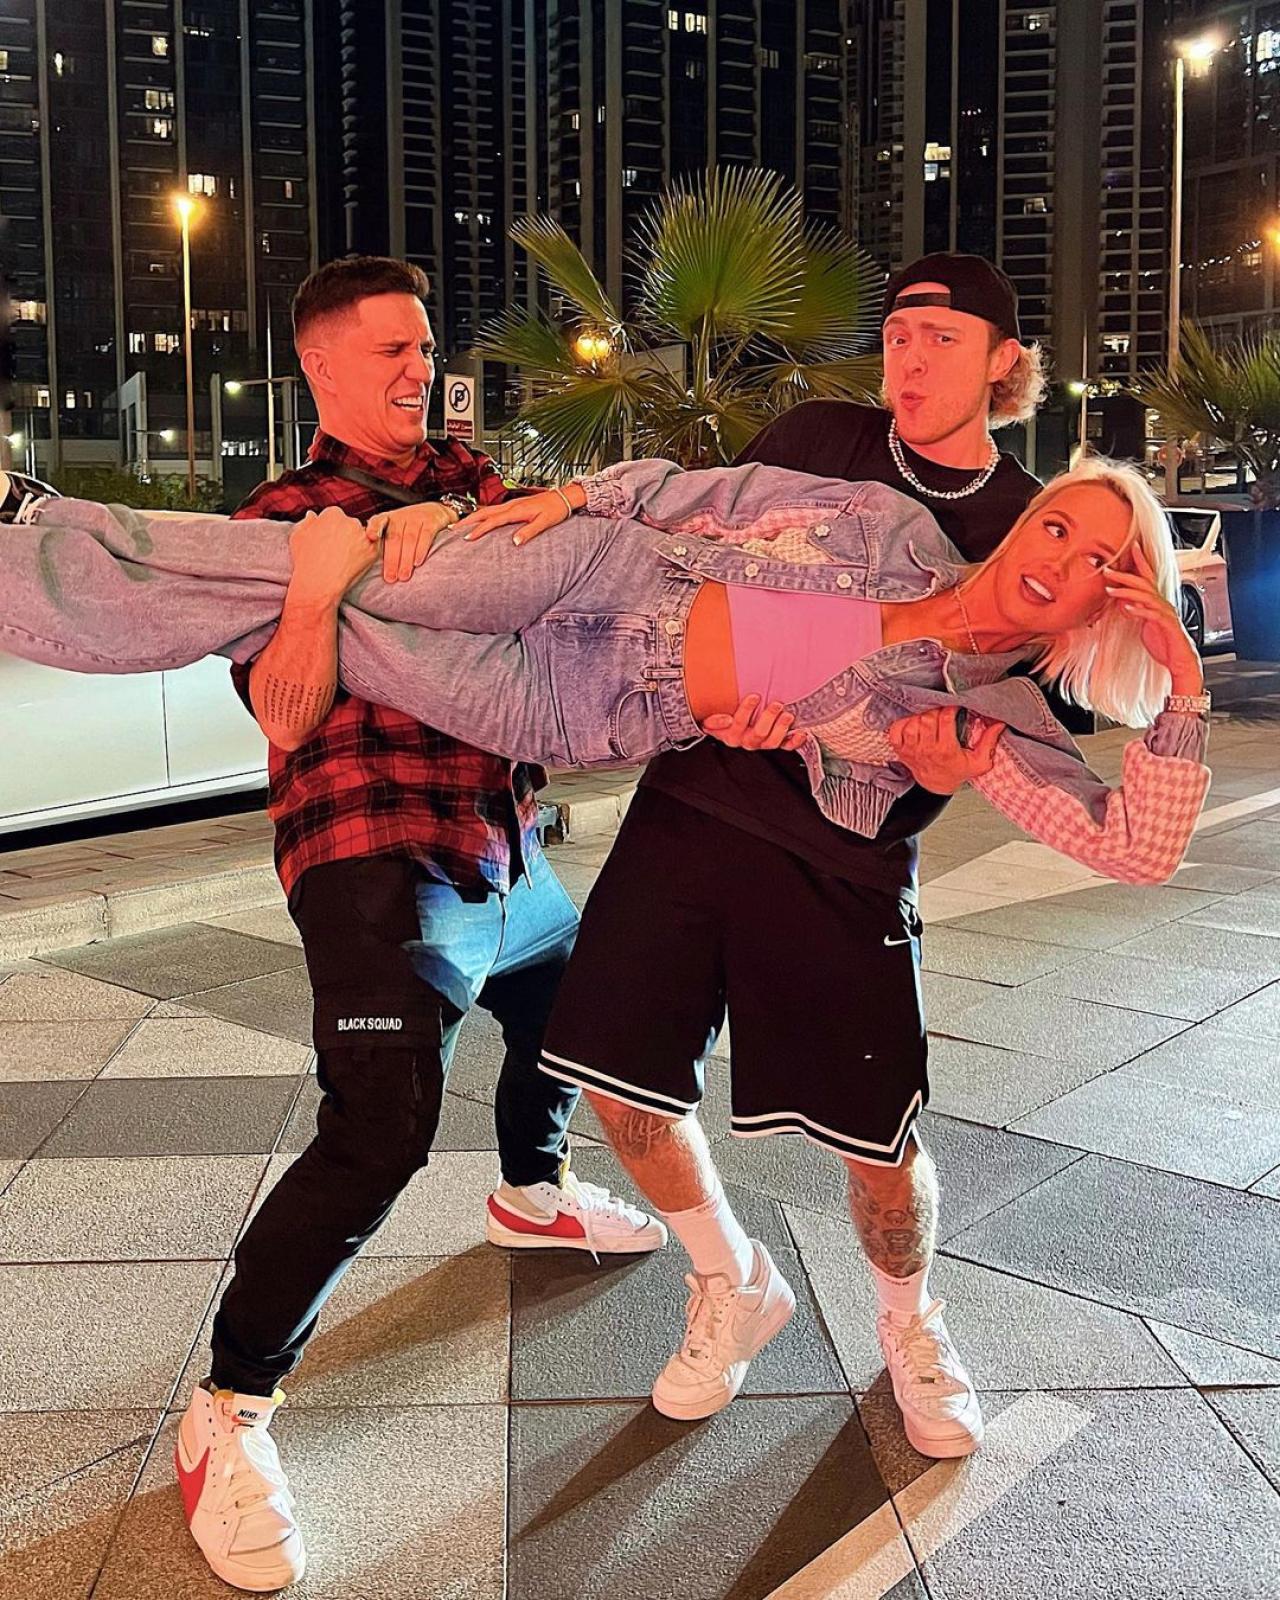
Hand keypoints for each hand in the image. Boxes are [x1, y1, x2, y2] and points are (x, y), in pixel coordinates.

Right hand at [287, 506, 380, 603]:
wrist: (318, 584)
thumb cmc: (305, 561)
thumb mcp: (298, 537)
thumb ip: (306, 522)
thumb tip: (312, 515)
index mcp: (332, 514)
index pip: (336, 518)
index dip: (331, 532)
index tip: (327, 545)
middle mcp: (349, 520)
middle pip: (350, 526)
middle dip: (346, 537)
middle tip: (336, 555)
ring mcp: (363, 534)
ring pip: (362, 537)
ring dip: (356, 546)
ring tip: (343, 561)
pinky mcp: (373, 549)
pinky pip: (371, 549)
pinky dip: (364, 556)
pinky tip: (352, 564)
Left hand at [367, 502, 456, 582]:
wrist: (435, 512)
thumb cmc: (409, 526)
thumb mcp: (394, 527)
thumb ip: (381, 540)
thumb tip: (368, 562)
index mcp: (388, 519)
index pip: (378, 521)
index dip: (374, 528)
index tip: (371, 537)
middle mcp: (401, 516)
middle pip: (394, 538)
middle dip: (392, 560)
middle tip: (390, 578)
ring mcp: (416, 517)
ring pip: (410, 539)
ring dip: (406, 559)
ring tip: (403, 576)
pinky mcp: (431, 521)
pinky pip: (426, 536)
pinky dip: (421, 550)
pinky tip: (418, 562)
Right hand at [458, 484, 585, 546]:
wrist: (563, 498)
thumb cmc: (555, 510)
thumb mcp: (544, 523)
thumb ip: (529, 532)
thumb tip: (514, 542)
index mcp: (515, 510)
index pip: (492, 521)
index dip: (478, 530)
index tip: (466, 538)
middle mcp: (510, 505)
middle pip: (483, 512)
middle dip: (466, 521)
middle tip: (452, 529)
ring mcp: (510, 504)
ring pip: (486, 510)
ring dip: (471, 517)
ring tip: (459, 525)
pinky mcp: (513, 505)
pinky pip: (492, 510)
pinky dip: (481, 515)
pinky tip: (477, 520)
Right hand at [701, 695, 807, 752]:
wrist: (727, 730)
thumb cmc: (722, 720)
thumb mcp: (711, 719)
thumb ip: (713, 720)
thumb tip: (724, 719)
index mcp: (731, 735)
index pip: (738, 723)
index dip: (746, 711)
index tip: (754, 697)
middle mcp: (746, 741)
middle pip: (758, 733)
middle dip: (768, 718)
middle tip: (776, 704)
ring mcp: (761, 744)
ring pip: (772, 742)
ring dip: (781, 728)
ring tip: (787, 715)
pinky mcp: (774, 744)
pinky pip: (785, 747)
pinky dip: (794, 741)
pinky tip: (800, 733)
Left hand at [887, 705, 1004, 793]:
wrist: (936, 786)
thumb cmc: (957, 772)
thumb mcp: (979, 762)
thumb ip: (989, 742)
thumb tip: (999, 724)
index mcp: (945, 750)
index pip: (944, 719)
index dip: (950, 708)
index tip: (955, 707)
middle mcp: (926, 749)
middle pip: (927, 718)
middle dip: (936, 711)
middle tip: (942, 713)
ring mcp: (910, 749)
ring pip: (912, 722)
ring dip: (921, 717)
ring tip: (930, 719)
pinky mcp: (900, 749)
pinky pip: (896, 729)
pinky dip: (903, 723)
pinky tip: (914, 724)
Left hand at [1103, 543, 1203, 694]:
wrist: (1180, 661)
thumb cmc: (1164, 643)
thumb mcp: (1144, 624)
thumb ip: (1134, 611)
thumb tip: (1121, 602)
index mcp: (1157, 602)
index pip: (1149, 577)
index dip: (1141, 561)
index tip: (1132, 547)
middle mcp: (1162, 604)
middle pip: (1144, 583)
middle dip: (1125, 575)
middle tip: (1108, 570)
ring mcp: (1165, 614)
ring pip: (1147, 597)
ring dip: (1128, 592)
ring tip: (1111, 590)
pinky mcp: (1166, 626)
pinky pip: (1152, 615)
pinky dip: (1139, 611)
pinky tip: (1127, 608)